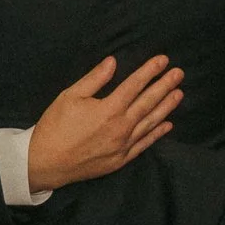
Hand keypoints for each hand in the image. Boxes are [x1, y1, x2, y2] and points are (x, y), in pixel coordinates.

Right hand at [28, 55, 184, 192]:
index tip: (163, 60)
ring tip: (179, 94)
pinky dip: (157, 134)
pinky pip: (144, 145)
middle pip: (148, 103)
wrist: (45, 163)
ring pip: (150, 123)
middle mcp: (121, 128)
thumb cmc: (55, 126)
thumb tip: (113, 62)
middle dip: (164, 86)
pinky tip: (167, 124)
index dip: (150, 71)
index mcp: (109, 109)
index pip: (135, 85)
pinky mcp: (120, 160)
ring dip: (166, 107)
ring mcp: (123, 146)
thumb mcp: (70, 96)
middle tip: (179, 73)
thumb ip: (95, 79)